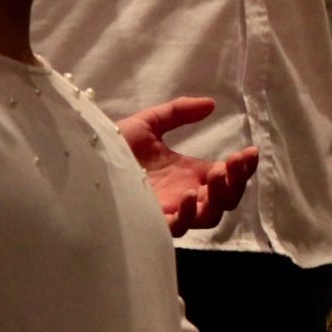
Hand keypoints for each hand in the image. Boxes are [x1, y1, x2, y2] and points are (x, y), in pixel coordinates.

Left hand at [116, 97, 258, 237]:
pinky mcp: (152, 221)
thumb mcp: (149, 124)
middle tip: (236, 161)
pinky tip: (190, 193)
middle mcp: (185, 194)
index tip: (250, 150)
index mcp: (188, 173)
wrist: (82, 160)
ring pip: (210, 216)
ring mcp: (170, 210)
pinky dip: (190, 212)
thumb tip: (211, 105)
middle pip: (226, 199)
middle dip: (238, 181)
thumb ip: (178, 112)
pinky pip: (179, 226)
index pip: (227, 176)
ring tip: (218, 174)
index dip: (243, 167)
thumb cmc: (112, 146)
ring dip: (221, 196)